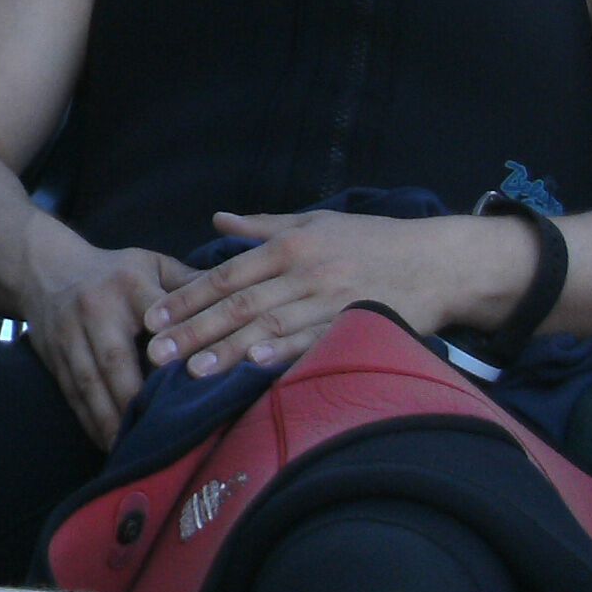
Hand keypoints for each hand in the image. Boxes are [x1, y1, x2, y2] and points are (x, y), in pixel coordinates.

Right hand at [16, 243, 193, 445]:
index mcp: (128, 283)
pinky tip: (108, 443)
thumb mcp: (150, 264)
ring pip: (89, 382)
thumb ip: (190, 284)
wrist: (44, 268)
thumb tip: (240, 300)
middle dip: (135, 398)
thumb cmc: (113, 272)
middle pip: (115, 358)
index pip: (156, 317)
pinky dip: (90, 421)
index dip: (170, 350)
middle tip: (162, 432)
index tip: (193, 381)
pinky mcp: (53, 357)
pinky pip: (72, 394)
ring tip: (133, 450)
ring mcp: (69, 334)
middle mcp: (95, 309)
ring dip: (110, 420)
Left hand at [144, 209, 539, 378]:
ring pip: (270, 328)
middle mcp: (306, 273)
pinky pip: (314, 344)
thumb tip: (217, 219)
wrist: (438, 261)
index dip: (187, 298)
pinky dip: (284, 355)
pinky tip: (256, 368)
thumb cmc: (372, 240)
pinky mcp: (355, 326)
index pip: (227, 276)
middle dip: (193, 331)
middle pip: (239, 306)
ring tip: (191, 372)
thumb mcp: (316, 222)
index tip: (153, 318)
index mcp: (290, 247)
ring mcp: (331, 301)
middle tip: (154, 354)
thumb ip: (263, 226)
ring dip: (228, 351)